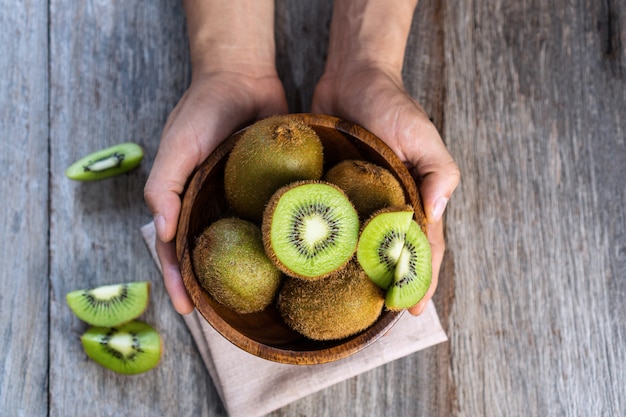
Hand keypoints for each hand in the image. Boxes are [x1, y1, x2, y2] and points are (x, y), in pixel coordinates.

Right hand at [144, 71, 286, 313]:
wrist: (245, 76)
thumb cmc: (203, 109)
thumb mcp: (177, 144)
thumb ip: (164, 185)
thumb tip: (162, 232)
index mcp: (185, 202)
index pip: (175, 250)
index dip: (179, 281)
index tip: (190, 312)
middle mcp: (213, 206)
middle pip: (211, 256)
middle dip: (215, 287)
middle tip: (228, 318)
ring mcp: (243, 201)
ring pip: (246, 244)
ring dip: (251, 271)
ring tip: (265, 301)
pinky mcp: (272, 190)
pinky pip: (276, 220)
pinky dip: (281, 241)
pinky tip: (295, 261)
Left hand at [312, 65, 459, 315]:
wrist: (353, 76)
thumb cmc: (391, 104)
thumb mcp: (421, 135)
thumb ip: (438, 172)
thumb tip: (434, 216)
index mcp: (415, 198)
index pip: (422, 249)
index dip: (420, 280)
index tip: (410, 311)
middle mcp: (388, 205)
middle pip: (392, 256)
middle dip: (390, 286)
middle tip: (379, 316)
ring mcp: (359, 201)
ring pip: (361, 246)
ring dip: (360, 273)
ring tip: (348, 303)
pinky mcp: (333, 190)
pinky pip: (330, 223)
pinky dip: (329, 245)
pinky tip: (316, 264)